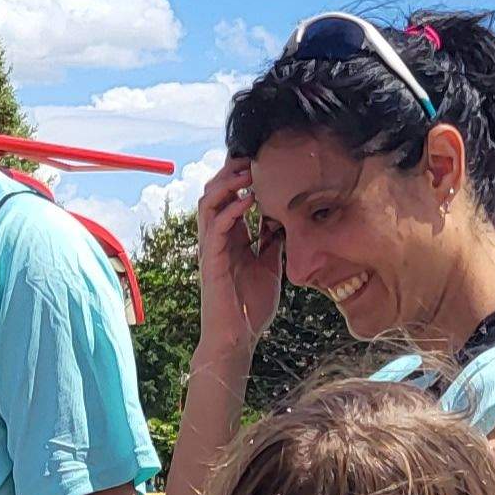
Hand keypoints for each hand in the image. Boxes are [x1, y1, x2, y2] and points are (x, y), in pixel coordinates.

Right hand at [191, 161, 282, 368]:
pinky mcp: (212, 260)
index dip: (240, 176)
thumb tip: (287, 219)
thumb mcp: (270, 266)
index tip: (261, 160)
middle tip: (252, 157)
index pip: (230, 197)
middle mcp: (217, 239)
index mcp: (231, 238)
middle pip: (214, 193)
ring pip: (208, 203)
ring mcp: (212, 248)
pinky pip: (215, 227)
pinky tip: (248, 199)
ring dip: (227, 184)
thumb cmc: (251, 307)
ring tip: (248, 172)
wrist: (238, 338)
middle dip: (231, 171)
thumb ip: (273, 242)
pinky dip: (231, 209)